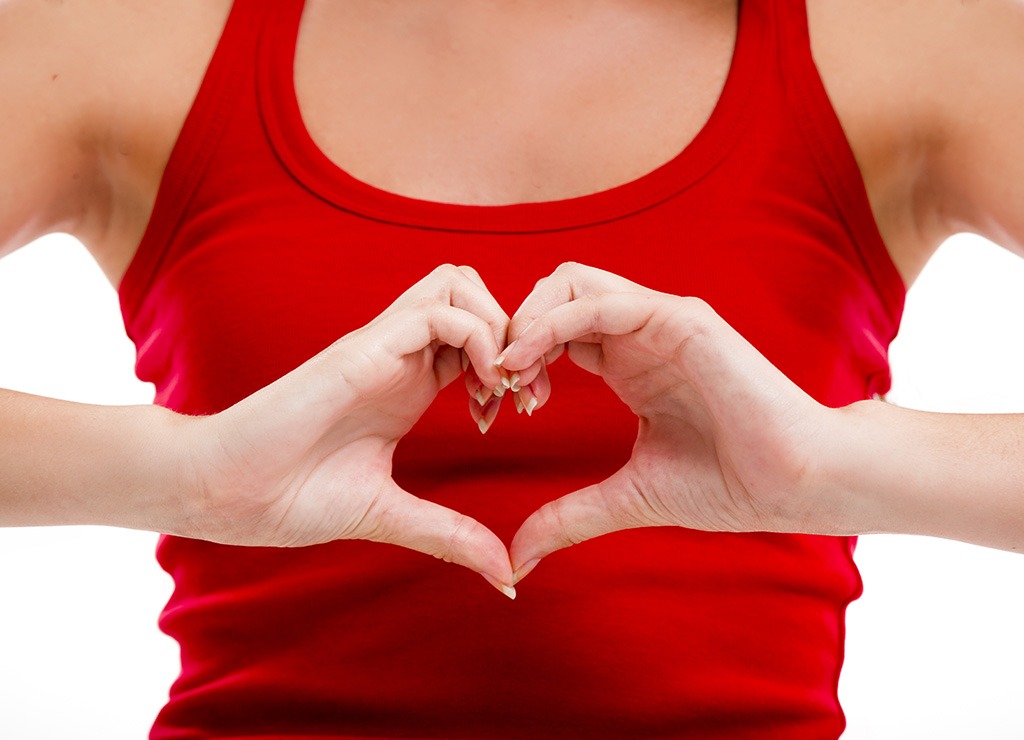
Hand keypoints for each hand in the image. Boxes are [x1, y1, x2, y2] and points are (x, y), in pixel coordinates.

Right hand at [180, 265, 516, 595]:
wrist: (224, 492)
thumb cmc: (290, 497)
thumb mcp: (391, 515)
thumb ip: (450, 535)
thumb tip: (506, 574)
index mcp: (408, 383)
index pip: (476, 335)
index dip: (512, 362)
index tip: (522, 411)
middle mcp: (399, 355)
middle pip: (473, 291)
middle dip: (515, 331)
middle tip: (523, 392)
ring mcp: (381, 346)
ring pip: (458, 284)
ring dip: (498, 325)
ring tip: (501, 388)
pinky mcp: (363, 349)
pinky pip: (437, 311)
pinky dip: (477, 338)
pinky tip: (480, 390)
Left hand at [497, 263, 834, 581]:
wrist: (795, 484)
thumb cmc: (729, 485)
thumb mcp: (628, 498)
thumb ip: (570, 517)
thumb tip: (517, 558)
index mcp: (629, 362)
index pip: (553, 331)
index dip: (518, 358)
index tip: (499, 405)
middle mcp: (640, 332)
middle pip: (553, 293)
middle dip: (513, 328)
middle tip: (496, 384)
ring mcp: (660, 320)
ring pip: (569, 283)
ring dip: (527, 319)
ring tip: (508, 371)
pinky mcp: (680, 320)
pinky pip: (600, 302)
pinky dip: (554, 323)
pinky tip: (528, 361)